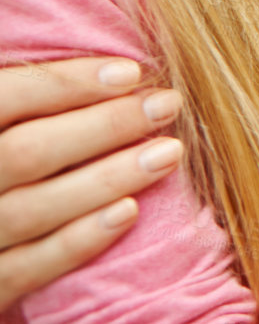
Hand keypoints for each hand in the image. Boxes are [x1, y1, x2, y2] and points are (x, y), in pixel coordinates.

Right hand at [0, 59, 183, 308]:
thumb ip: (35, 97)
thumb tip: (118, 64)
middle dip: (104, 127)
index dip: (66, 84)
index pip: (6, 98)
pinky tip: (130, 211)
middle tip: (167, 104)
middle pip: (26, 154)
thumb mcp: (9, 123)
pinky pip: (26, 268)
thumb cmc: (10, 148)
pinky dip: (78, 241)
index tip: (133, 72)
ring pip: (33, 209)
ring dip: (107, 179)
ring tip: (168, 152)